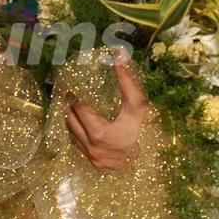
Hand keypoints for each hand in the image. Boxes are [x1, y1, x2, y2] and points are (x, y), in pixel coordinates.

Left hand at [63, 52, 149, 171]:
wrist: (152, 160)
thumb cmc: (144, 129)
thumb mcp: (137, 105)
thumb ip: (126, 81)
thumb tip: (118, 53)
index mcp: (100, 135)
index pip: (80, 110)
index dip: (75, 96)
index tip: (70, 86)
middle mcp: (93, 149)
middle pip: (71, 120)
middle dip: (70, 105)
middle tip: (66, 92)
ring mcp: (92, 159)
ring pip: (71, 133)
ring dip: (70, 118)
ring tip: (71, 104)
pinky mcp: (93, 164)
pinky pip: (76, 144)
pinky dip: (76, 131)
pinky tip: (78, 121)